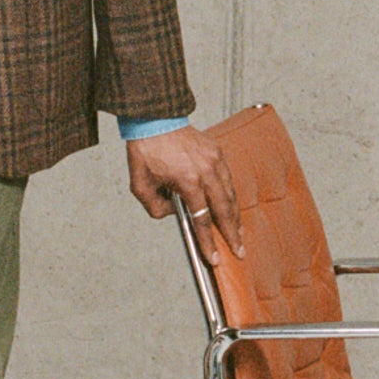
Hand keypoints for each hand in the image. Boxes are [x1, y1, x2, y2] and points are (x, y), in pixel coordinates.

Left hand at [126, 127, 242, 260]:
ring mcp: (214, 161)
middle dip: (232, 234)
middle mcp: (205, 171)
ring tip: (238, 234)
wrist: (155, 120)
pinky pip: (228, 180)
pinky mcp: (217, 153)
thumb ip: (155, 207)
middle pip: (224, 209)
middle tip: (239, 251)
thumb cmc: (146, 151)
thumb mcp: (140, 185)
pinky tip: (232, 209)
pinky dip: (231, 197)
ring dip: (235, 217)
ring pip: (230, 195)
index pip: (202, 218)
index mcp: (187, 180)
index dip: (208, 241)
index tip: (214, 258)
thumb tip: (174, 216)